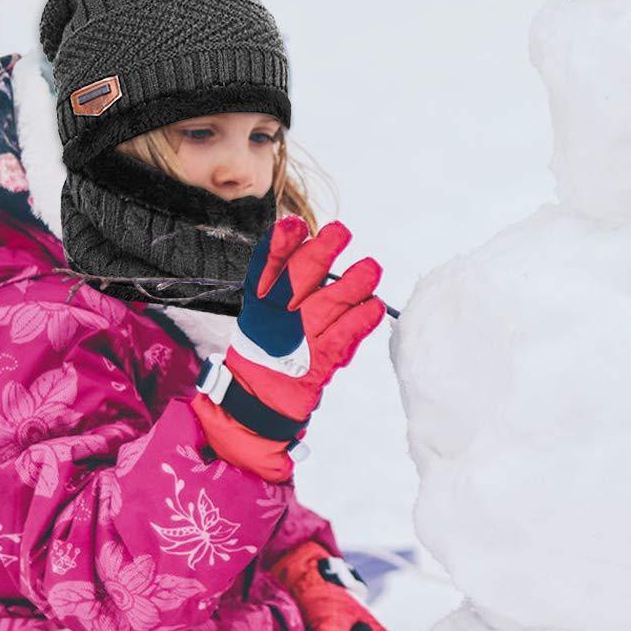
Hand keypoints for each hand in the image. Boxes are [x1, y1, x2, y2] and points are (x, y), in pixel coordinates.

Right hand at [191, 217, 384, 482]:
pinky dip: (360, 322)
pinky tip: (375, 306)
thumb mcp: (263, 316)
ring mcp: (297, 342)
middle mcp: (276, 320)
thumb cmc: (267, 352)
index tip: (294, 225)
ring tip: (371, 268)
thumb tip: (311, 242)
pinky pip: (342, 338)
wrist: (255, 406)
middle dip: (321, 253)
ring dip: (352, 284)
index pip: (265, 267)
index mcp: (259, 304)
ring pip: (327, 305)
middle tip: (342, 233)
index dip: (279, 244)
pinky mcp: (317, 365)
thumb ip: (283, 284)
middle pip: (298, 279)